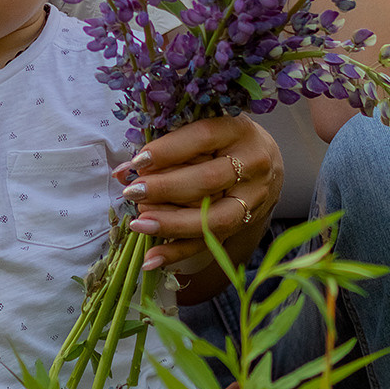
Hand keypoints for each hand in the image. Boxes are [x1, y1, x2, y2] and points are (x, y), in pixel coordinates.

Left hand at [115, 113, 282, 270]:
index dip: (169, 150)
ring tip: (139, 224)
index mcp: (238, 130)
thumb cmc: (223, 140)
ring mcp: (253, 197)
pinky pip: (211, 242)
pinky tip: (152, 258)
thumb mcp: (201, 132)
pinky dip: (179, 252)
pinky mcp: (245, 223)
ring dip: (172, 223)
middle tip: (133, 193)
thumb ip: (166, 147)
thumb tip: (123, 172)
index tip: (138, 162)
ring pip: (214, 217)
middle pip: (209, 180)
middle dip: (166, 188)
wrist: (266, 162)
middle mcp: (252, 163)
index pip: (203, 137)